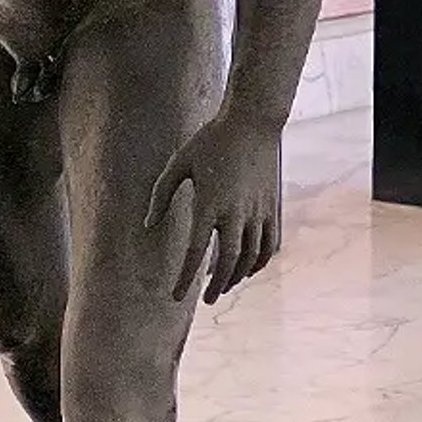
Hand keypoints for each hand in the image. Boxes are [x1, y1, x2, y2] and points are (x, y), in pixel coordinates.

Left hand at [145, 109, 280, 303]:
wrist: (253, 121)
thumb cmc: (210, 140)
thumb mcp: (178, 164)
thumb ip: (161, 195)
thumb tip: (149, 225)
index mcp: (208, 204)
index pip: (194, 252)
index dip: (185, 278)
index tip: (176, 296)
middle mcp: (235, 213)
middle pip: (227, 262)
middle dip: (217, 286)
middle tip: (208, 300)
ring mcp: (257, 211)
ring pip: (250, 257)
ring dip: (237, 276)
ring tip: (225, 285)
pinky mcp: (272, 207)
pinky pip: (269, 245)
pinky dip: (259, 262)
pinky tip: (249, 268)